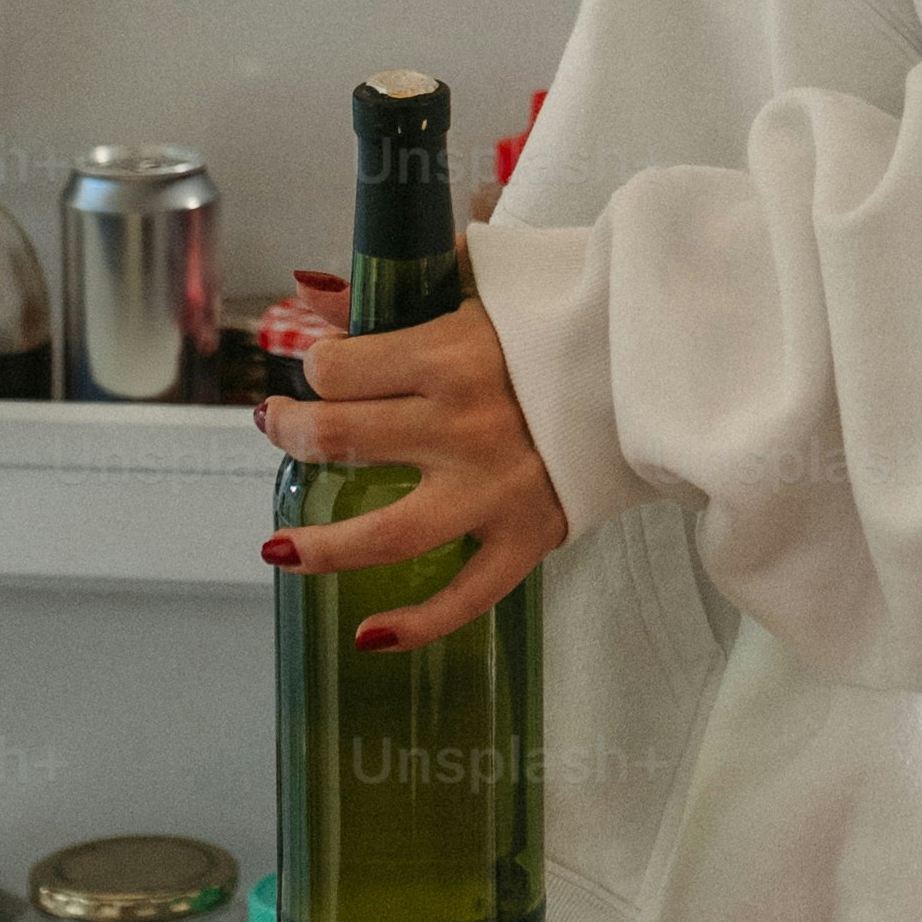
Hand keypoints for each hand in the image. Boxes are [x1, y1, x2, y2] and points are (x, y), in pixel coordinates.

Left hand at [260, 292, 566, 652]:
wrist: (646, 366)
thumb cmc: (550, 322)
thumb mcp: (471, 287)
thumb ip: (385, 293)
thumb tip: (305, 293)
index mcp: (449, 354)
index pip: (337, 370)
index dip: (314, 366)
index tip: (319, 367)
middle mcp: (464, 426)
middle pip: (340, 439)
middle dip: (292, 432)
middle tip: (281, 427)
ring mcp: (495, 490)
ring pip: (385, 535)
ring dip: (318, 546)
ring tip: (276, 547)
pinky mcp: (526, 537)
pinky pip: (466, 597)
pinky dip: (416, 625)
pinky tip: (368, 634)